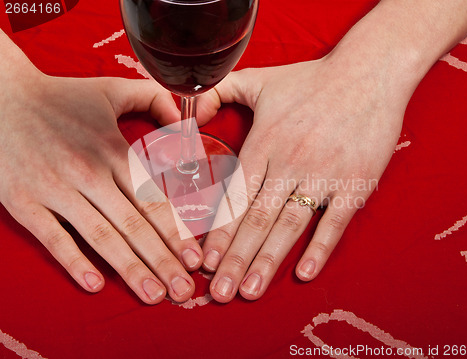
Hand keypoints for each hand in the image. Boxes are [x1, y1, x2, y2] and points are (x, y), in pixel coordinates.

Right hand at [0, 66, 202, 303]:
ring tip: (153, 294)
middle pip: (133, 225)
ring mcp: (56, 190)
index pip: (152, 200)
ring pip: (101, 237)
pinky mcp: (25, 202)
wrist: (0, 96)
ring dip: (130, 269)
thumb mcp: (112, 88)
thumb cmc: (61, 96)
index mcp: (112, 150)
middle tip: (182, 290)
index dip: (176, 232)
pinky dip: (73, 262)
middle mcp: (89, 173)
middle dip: (162, 261)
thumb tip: (183, 121)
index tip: (194, 259)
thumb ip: (153, 99)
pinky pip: (53, 237)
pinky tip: (94, 285)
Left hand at [195, 44, 413, 301]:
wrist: (369, 72)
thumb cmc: (312, 79)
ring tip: (250, 291)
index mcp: (264, 142)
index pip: (235, 196)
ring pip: (289, 224)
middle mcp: (289, 162)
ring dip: (268, 260)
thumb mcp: (258, 78)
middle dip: (235, 258)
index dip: (219, 231)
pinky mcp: (354, 181)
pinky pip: (334, 220)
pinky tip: (304, 273)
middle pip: (257, 218)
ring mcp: (323, 174)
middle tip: (219, 293)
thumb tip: (188, 112)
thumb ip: (219, 92)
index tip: (204, 261)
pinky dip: (320, 247)